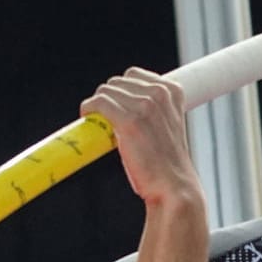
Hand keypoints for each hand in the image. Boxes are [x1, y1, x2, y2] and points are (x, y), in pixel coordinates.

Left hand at [80, 68, 201, 204]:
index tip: (117, 106)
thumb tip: (123, 103)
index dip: (121, 91)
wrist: (173, 187)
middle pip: (117, 82)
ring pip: (105, 91)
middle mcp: (160, 94)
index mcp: (172, 91)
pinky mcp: (129, 122)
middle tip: (106, 119)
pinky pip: (99, 103)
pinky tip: (87, 117)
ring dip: (97, 105)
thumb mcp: (168, 125)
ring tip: (100, 123)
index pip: (134, 75)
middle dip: (108, 98)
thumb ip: (153, 108)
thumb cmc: (167, 163)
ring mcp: (145, 107)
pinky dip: (89, 109)